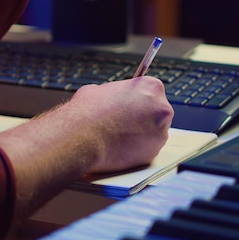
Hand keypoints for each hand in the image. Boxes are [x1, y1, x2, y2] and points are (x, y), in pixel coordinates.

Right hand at [0, 76, 172, 222]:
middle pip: (155, 113)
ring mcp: (158, 130)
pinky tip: (118, 153)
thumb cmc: (82, 112)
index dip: (138, 101)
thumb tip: (102, 95)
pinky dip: (135, 153)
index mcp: (148, 86)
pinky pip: (146, 151)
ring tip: (116, 143)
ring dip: (139, 137)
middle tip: (122, 128)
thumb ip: (108, 94)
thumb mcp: (95, 92)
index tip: (132, 109)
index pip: (151, 90)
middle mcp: (159, 106)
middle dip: (140, 120)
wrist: (79, 135)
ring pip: (152, 133)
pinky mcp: (152, 151)